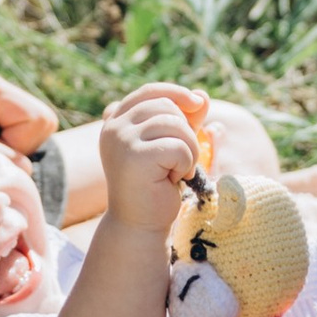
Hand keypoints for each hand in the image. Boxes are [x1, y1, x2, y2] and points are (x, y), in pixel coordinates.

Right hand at [97, 81, 210, 238]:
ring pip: (175, 125)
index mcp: (117, 121)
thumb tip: (202, 95)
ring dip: (188, 150)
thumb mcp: (172, 145)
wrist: (140, 224)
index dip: (176, 93)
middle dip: (186, 131)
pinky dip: (185, 164)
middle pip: (167, 107)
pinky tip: (173, 181)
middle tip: (180, 160)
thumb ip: (186, 119)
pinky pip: (178, 147)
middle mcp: (114, 128)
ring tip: (177, 171)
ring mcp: (121, 140)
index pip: (149, 92)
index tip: (197, 103)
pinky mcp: (134, 157)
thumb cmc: (156, 185)